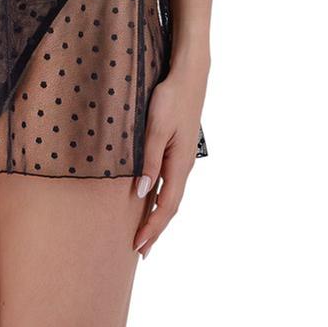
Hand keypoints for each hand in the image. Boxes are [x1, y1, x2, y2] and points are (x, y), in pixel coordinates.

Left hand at [132, 64, 207, 257]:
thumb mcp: (156, 129)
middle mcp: (184, 166)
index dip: (152, 227)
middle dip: (155, 228)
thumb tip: (142, 192)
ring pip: (171, 194)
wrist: (189, 77)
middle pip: (170, 205)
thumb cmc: (170, 99)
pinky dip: (160, 197)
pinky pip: (170, 181)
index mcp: (180, 164)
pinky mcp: (179, 149)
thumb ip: (149, 160)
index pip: (166, 206)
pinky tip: (152, 198)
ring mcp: (183, 158)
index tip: (138, 245)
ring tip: (145, 231)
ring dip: (158, 215)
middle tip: (141, 250)